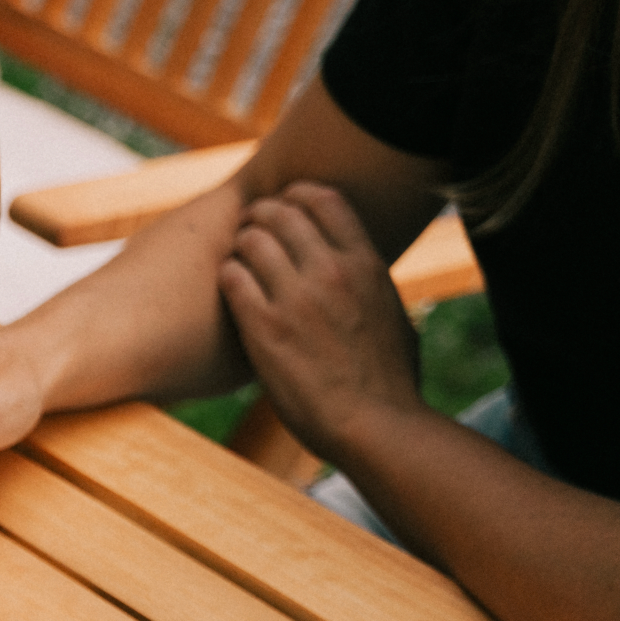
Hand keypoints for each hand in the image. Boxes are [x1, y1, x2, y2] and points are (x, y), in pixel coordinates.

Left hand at [217, 181, 423, 461]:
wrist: (374, 425)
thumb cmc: (390, 381)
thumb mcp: (393, 316)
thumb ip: (372, 285)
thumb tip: (367, 276)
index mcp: (366, 263)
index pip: (324, 199)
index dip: (296, 195)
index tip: (283, 205)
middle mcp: (331, 271)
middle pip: (281, 213)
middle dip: (259, 214)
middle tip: (248, 227)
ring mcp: (296, 298)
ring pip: (251, 240)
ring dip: (239, 245)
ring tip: (236, 259)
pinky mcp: (264, 328)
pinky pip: (232, 277)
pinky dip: (226, 275)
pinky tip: (228, 288)